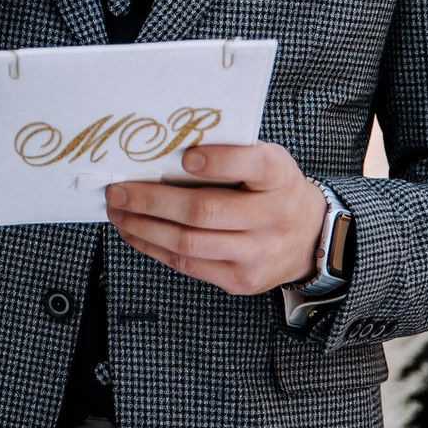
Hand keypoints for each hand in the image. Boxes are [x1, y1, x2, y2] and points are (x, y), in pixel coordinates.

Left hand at [104, 142, 326, 295]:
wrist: (309, 238)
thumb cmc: (272, 188)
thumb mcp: (265, 161)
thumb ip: (229, 153)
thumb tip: (165, 146)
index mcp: (280, 177)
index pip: (254, 165)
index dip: (219, 161)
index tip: (186, 158)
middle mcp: (274, 217)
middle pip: (204, 211)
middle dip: (151, 200)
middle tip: (117, 190)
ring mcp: (258, 254)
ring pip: (189, 243)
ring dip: (143, 227)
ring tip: (117, 211)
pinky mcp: (241, 281)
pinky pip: (188, 265)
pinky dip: (153, 247)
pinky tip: (134, 232)